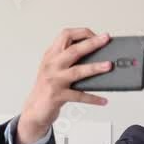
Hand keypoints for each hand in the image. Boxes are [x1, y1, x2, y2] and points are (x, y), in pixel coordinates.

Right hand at [17, 28, 113, 143]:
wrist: (34, 109)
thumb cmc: (47, 88)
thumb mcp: (55, 69)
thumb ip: (69, 60)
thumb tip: (97, 57)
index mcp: (51, 55)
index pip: (65, 35)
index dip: (82, 33)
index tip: (97, 35)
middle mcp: (51, 65)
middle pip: (73, 50)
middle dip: (91, 43)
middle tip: (106, 39)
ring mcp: (54, 80)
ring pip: (77, 71)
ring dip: (94, 68)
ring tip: (108, 66)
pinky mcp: (57, 96)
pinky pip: (78, 96)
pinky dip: (92, 98)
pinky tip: (103, 100)